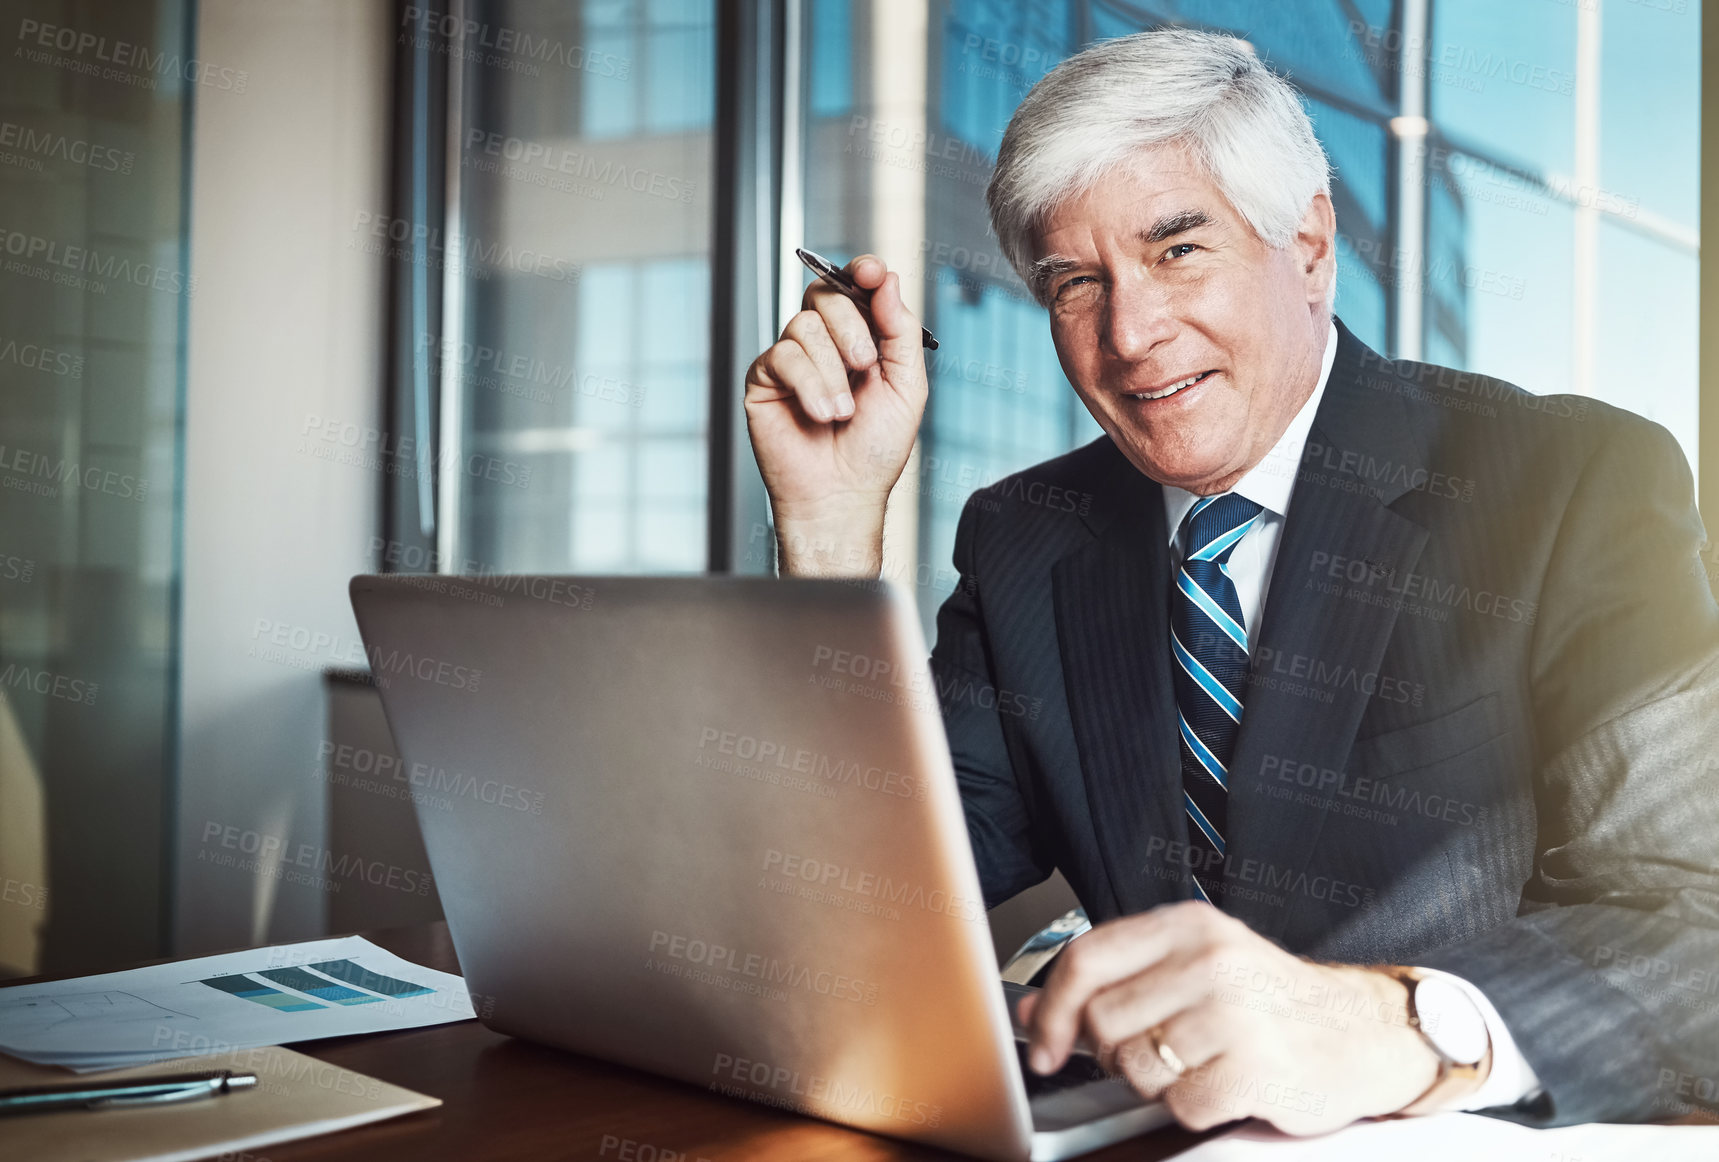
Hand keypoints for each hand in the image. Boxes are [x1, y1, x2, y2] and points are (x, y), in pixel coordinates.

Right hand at [743, 255, 927, 576]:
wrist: (843, 494)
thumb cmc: (875, 448)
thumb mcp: (907, 384)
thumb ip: (899, 329)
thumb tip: (885, 278)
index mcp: (860, 337)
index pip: (853, 286)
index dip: (860, 270)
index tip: (869, 272)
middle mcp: (824, 343)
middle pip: (825, 295)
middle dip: (850, 326)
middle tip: (865, 365)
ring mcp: (792, 359)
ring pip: (803, 326)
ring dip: (831, 371)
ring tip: (842, 412)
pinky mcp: (764, 379)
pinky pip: (781, 357)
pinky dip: (808, 385)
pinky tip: (820, 414)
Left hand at [1017, 901, 1440, 1134]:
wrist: (1361, 1031)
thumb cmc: (1268, 1000)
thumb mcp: (1190, 970)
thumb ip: (1111, 984)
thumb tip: (1033, 1013)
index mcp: (1188, 925)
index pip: (1086, 958)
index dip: (1052, 1008)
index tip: (1044, 1046)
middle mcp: (1211, 960)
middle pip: (1104, 1021)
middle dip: (1118, 1051)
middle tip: (1160, 1049)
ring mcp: (1236, 1014)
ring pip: (1137, 1067)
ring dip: (1159, 1081)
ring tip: (1200, 1063)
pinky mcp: (1257, 1068)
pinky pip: (1181, 1105)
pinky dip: (1194, 1107)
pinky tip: (1224, 1085)